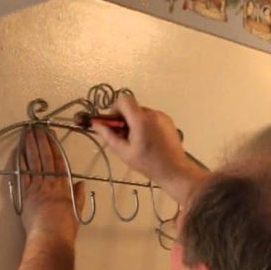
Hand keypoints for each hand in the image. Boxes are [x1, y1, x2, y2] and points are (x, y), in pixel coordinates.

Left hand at [19, 126, 86, 240]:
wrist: (50, 236)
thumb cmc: (66, 228)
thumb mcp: (77, 211)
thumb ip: (78, 197)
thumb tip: (81, 184)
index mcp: (64, 186)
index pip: (58, 161)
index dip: (54, 146)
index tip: (51, 134)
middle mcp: (50, 183)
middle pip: (45, 157)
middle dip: (41, 141)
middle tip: (36, 127)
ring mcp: (36, 187)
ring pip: (33, 162)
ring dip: (30, 146)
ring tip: (27, 133)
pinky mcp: (25, 193)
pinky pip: (23, 173)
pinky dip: (21, 161)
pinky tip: (19, 150)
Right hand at [91, 94, 207, 204]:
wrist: (175, 170)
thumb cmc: (148, 163)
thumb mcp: (124, 152)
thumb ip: (108, 136)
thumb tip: (96, 124)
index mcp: (141, 119)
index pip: (123, 99)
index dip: (115, 108)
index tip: (115, 124)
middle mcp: (152, 113)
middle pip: (132, 107)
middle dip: (125, 119)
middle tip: (124, 137)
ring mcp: (162, 116)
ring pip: (141, 113)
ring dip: (135, 122)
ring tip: (137, 141)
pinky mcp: (168, 121)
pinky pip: (151, 117)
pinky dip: (146, 125)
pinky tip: (148, 141)